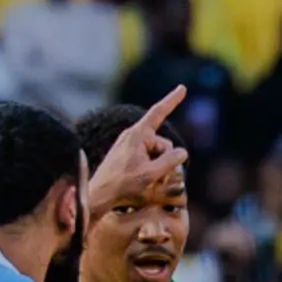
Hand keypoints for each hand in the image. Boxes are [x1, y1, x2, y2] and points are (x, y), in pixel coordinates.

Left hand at [82, 86, 190, 221]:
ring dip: (159, 167)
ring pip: (158, 153)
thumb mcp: (151, 174)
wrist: (99, 194)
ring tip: (147, 181)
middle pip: (163, 143)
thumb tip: (182, 152)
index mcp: (137, 135)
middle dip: (166, 160)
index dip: (172, 100)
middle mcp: (134, 136)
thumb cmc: (123, 184)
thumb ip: (170, 161)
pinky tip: (143, 180)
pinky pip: (149, 158)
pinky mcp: (129, 155)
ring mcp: (131, 146)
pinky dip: (152, 168)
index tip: (182, 88)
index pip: (158, 113)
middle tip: (156, 177)